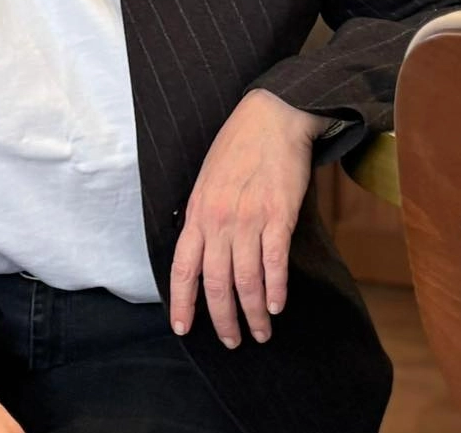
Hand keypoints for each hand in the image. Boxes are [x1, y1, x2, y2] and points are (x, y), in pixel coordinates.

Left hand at [169, 89, 326, 347]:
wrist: (271, 118)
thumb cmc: (237, 148)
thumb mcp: (206, 180)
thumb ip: (203, 216)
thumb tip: (202, 250)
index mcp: (197, 212)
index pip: (183, 267)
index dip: (182, 302)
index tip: (183, 329)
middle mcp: (218, 220)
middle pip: (216, 283)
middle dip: (223, 319)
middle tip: (233, 341)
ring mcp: (248, 219)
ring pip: (246, 279)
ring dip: (253, 313)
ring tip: (261, 332)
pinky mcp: (278, 215)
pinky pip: (274, 262)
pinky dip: (275, 289)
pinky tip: (276, 306)